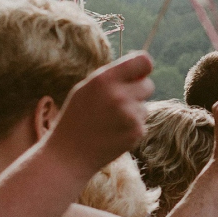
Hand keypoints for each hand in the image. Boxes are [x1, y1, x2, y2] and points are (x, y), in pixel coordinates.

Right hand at [52, 52, 155, 169]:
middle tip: (118, 103)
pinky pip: (142, 123)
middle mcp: (119, 95)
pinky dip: (132, 128)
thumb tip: (142, 69)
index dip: (144, 66)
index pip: (143, 61)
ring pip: (145, 106)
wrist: (69, 155)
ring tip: (110, 122)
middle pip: (148, 85)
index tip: (140, 73)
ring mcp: (130, 115)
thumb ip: (112, 77)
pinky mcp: (137, 132)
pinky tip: (113, 133)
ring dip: (133, 111)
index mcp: (104, 79)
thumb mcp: (86, 89)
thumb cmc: (76, 118)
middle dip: (138, 92)